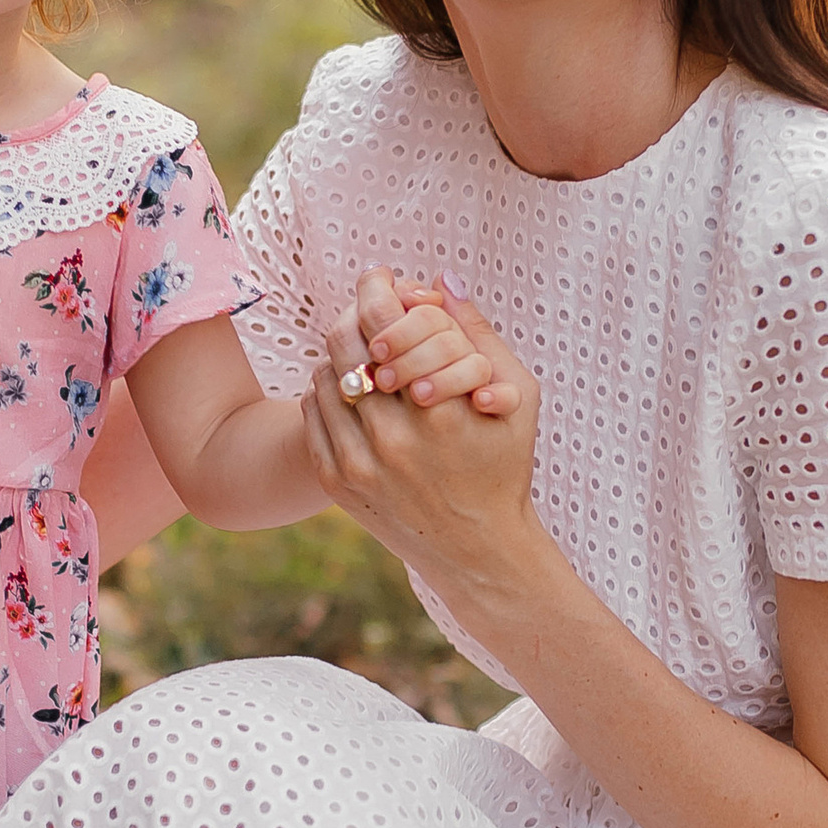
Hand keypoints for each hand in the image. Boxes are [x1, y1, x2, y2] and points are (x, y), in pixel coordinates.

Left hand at [305, 292, 544, 604]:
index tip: (380, 278)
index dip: (377, 289)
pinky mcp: (336, 480)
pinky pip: (312, 410)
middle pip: (345, 341)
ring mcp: (358, 461)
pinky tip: (353, 392)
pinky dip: (326, 391)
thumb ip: (479, 333)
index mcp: (438, 408)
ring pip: (325, 373)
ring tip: (364, 354)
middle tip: (367, 311)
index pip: (382, 322)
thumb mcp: (515, 396)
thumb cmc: (502, 465)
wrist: (477, 549)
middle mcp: (393, 435)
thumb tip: (442, 279)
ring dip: (342, 355)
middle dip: (356, 316)